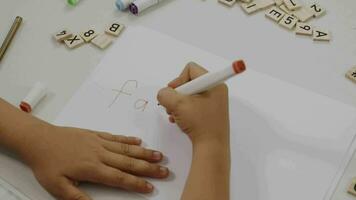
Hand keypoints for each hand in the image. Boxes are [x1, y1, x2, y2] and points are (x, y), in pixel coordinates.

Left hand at [18, 124, 168, 199]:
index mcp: (92, 168)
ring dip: (143, 153)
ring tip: (158, 155)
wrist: (39, 140)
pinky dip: (128, 140)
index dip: (136, 183)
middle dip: (148, 168)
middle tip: (164, 170)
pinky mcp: (95, 134)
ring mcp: (99, 142)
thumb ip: (78, 198)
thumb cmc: (47, 163)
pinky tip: (138, 142)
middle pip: (129, 162)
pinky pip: (115, 137)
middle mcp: (100, 154)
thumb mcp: (58, 187)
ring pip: (126, 149)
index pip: (120, 178)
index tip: (150, 187)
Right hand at [157, 62, 229, 144]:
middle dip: (177, 94)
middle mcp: (216, 90)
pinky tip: (179, 120)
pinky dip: (183, 111)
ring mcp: (213, 102)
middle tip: (173, 106)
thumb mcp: (178, 105)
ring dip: (177, 104)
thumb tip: (163, 93)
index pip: (191, 69)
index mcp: (214, 83)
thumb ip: (165, 94)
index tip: (174, 93)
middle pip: (188, 82)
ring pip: (188, 95)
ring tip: (175, 115)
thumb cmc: (199, 123)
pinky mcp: (209, 112)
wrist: (211, 146)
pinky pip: (192, 104)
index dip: (178, 79)